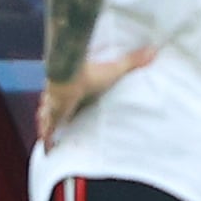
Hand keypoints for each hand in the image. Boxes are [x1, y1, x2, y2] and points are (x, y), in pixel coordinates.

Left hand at [39, 48, 155, 146]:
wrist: (69, 78)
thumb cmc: (89, 74)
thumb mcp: (114, 69)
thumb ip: (132, 61)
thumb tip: (153, 50)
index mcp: (74, 86)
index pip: (71, 93)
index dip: (70, 97)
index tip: (71, 100)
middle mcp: (62, 96)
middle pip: (56, 104)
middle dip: (54, 110)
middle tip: (58, 117)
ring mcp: (54, 108)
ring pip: (47, 117)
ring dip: (47, 123)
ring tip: (49, 133)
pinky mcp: (52, 118)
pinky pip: (48, 132)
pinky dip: (47, 140)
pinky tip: (48, 151)